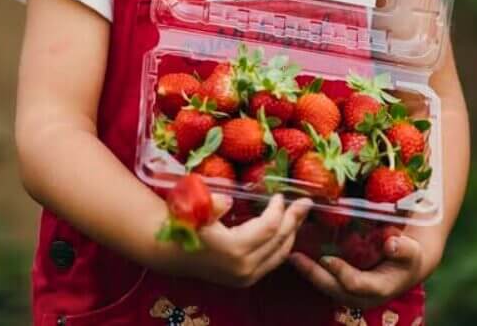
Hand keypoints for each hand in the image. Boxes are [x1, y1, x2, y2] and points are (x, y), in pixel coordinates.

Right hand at [170, 193, 313, 287]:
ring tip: (298, 214)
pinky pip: (272, 262)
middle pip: (280, 241)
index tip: (280, 195)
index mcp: (233, 249)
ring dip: (291, 232)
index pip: (270, 227)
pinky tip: (286, 231)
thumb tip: (228, 202)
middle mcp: (243, 267)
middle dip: (294, 220)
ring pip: (280, 253)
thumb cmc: (185, 224)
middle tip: (305, 203)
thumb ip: (213, 205)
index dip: (279, 210)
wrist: (171, 251)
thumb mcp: (196, 209)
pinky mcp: (244, 281)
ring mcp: (244, 277)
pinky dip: (282, 245)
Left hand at [287, 232, 424, 309]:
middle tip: (295, 257)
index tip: (327, 258)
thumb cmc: (409, 258)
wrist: (406, 270)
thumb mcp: (412, 252)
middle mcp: (361, 297)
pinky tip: (299, 256)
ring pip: (325, 286)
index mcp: (378, 289)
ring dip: (308, 272)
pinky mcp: (343, 288)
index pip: (355, 284)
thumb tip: (392, 244)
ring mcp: (350, 295)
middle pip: (333, 288)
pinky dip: (312, 270)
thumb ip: (404, 248)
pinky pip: (324, 281)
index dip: (340, 272)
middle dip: (313, 274)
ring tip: (292, 256)